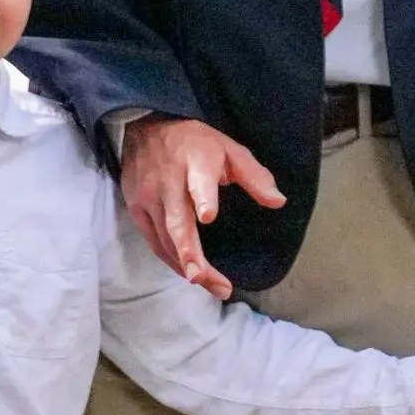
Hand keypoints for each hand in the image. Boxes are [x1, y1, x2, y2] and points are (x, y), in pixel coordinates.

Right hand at [117, 115, 285, 301]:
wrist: (144, 128)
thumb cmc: (194, 143)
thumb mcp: (228, 149)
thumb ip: (254, 176)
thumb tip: (279, 202)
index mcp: (195, 162)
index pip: (198, 181)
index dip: (202, 198)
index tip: (208, 216)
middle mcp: (168, 181)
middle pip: (177, 221)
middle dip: (189, 252)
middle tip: (203, 278)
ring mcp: (148, 197)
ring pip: (166, 239)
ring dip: (187, 266)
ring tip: (213, 286)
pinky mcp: (136, 209)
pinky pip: (154, 242)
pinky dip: (171, 260)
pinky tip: (189, 274)